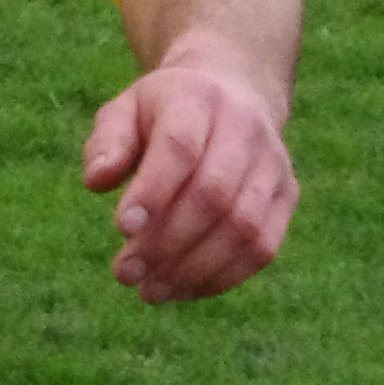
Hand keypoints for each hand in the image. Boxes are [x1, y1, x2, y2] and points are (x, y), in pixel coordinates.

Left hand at [82, 50, 297, 302]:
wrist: (232, 94)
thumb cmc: (163, 111)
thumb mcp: (126, 110)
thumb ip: (109, 143)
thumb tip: (96, 181)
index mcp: (197, 100)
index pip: (179, 148)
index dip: (153, 191)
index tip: (121, 229)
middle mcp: (244, 131)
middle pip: (213, 195)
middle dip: (167, 242)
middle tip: (125, 273)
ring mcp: (273, 166)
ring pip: (243, 228)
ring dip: (194, 268)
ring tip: (150, 290)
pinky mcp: (287, 197)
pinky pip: (262, 248)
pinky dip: (221, 277)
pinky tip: (182, 289)